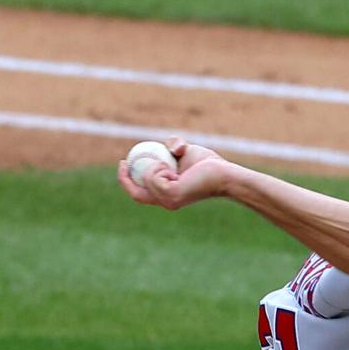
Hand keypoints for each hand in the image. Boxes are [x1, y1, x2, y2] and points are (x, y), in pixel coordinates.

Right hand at [116, 136, 230, 209]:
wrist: (225, 173)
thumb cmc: (209, 165)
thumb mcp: (186, 151)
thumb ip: (174, 146)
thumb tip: (169, 148)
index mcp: (168, 195)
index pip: (141, 193)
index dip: (128, 180)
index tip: (124, 162)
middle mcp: (167, 202)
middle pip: (136, 195)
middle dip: (124, 179)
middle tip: (124, 161)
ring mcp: (169, 201)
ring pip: (146, 182)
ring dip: (153, 166)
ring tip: (171, 163)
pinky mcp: (172, 195)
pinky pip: (153, 178)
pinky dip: (160, 168)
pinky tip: (175, 168)